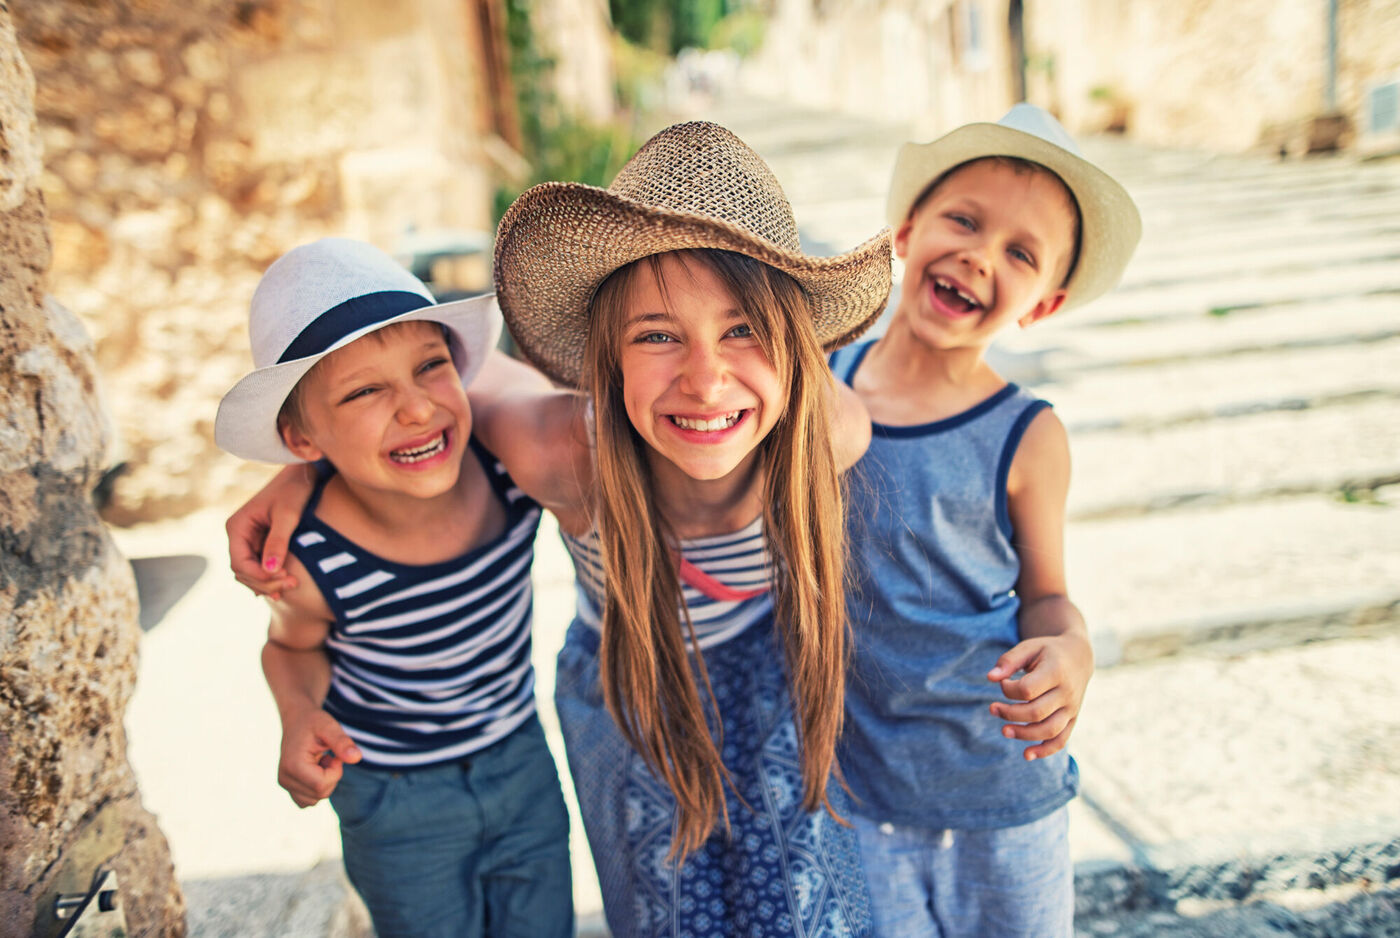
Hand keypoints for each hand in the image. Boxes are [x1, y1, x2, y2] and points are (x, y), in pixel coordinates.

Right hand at [227, 464, 313, 598]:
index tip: (284, 579)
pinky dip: (270, 578)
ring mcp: (248, 540)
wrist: (305, 475)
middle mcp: (238, 534)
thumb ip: (278, 541)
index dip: (259, 576)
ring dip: (268, 583)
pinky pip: (260, 567)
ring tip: (292, 585)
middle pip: (243, 571)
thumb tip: (270, 570)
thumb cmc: (295, 490)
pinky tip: (285, 585)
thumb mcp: (288, 515)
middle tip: (293, 584)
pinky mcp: (261, 543)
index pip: (239, 562)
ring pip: (251, 572)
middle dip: (265, 582)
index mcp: (237, 526)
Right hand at [278, 708, 362, 807]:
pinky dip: (317, 788)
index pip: (321, 785)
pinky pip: (308, 800)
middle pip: (320, 794)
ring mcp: (284, 785)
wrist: (297, 720)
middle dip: (331, 776)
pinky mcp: (288, 787)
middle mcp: (284, 779)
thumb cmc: (314, 722)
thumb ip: (342, 742)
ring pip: (316, 799)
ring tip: (319, 761)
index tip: (334, 756)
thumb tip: (357, 758)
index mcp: (292, 766)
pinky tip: (315, 769)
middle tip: (328, 756)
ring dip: (325, 782)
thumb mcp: (329, 726)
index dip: (335, 771)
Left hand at [987, 633, 1092, 760]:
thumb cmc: (1047, 651)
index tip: (1003, 683)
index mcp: (1056, 672)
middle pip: (1036, 712)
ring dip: (1024, 734)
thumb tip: (990, 678)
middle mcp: (1067, 693)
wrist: (1078, 657)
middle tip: (992, 709)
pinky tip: (1026, 755)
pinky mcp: (1072, 719)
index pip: (1028, 689)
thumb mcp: (1029, 647)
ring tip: (1004, 731)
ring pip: (1049, 730)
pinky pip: (1060, 740)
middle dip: (1010, 714)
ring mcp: (1072, 708)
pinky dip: (1045, 750)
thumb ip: (1009, 660)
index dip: (1008, 690)